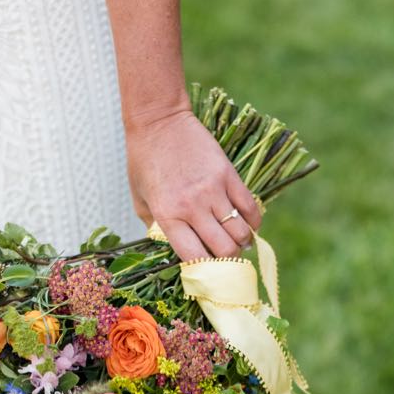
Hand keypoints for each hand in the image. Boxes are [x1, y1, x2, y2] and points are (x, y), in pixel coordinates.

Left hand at [125, 106, 262, 260]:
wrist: (159, 120)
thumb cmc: (144, 160)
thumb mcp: (139, 199)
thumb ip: (154, 227)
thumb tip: (172, 249)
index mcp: (168, 216)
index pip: (194, 258)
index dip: (205, 272)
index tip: (207, 273)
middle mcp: (192, 207)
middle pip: (224, 250)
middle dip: (228, 261)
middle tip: (228, 260)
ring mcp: (213, 190)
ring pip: (241, 232)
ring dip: (243, 243)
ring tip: (240, 243)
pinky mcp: (228, 174)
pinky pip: (250, 207)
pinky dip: (253, 221)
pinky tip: (249, 225)